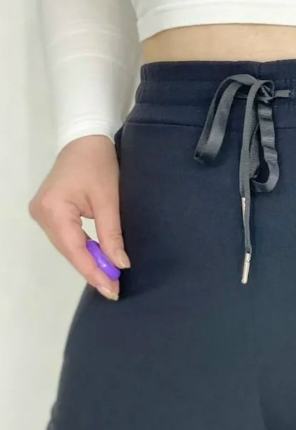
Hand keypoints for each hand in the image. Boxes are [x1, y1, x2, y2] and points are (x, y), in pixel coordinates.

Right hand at [28, 134, 129, 300]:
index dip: (93, 272)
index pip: (75, 250)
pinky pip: (66, 238)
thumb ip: (112, 234)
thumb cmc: (99, 164)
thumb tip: (120, 264)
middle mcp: (42, 214)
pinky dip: (83, 249)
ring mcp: (42, 213)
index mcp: (54, 209)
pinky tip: (98, 260)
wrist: (85, 139)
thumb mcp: (109, 199)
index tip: (111, 290)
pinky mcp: (49, 212)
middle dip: (92, 269)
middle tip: (113, 289)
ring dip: (88, 261)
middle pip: (69, 251)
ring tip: (109, 279)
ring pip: (67, 246)